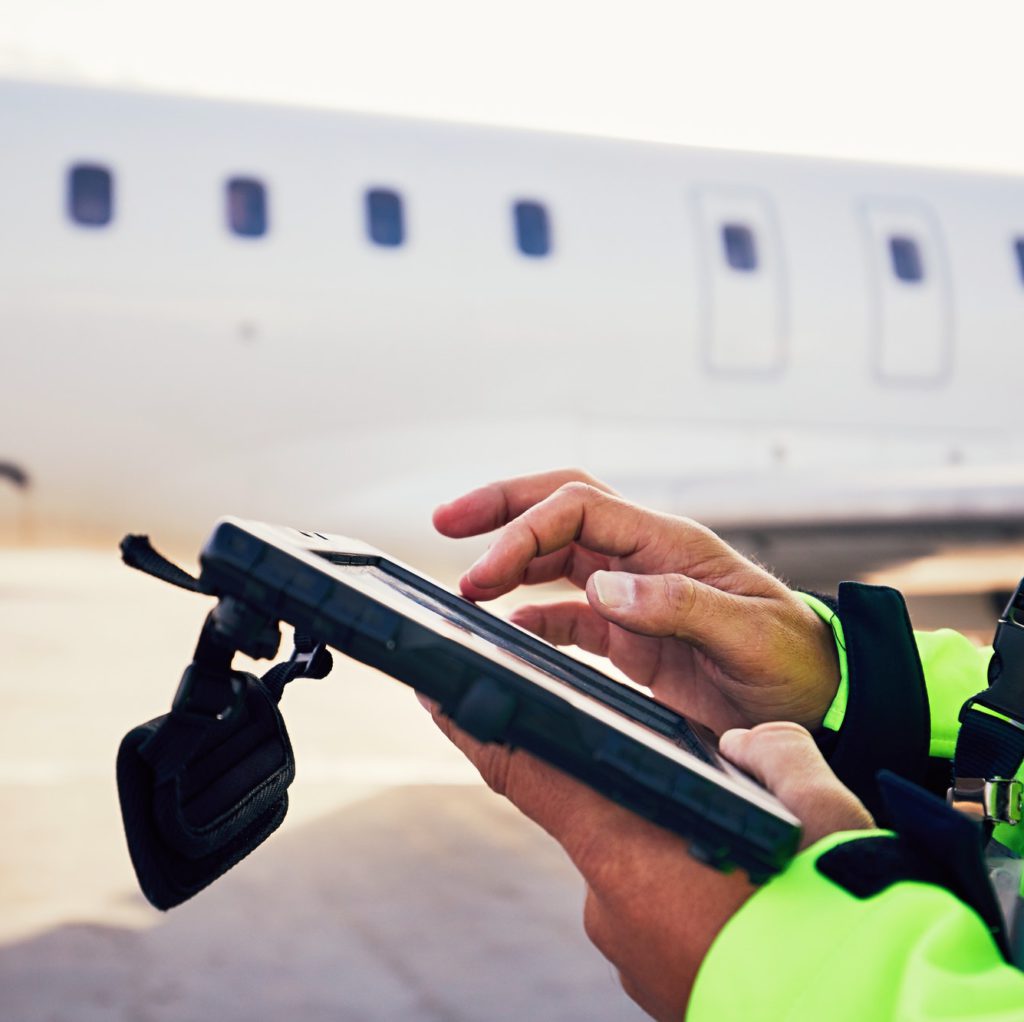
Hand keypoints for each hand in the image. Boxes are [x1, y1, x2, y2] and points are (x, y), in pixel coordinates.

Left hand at [424, 705, 872, 1021]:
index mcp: (630, 849)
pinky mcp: (652, 985)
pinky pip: (654, 917)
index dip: (475, 729)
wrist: (867, 1016)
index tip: (437, 693)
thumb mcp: (817, 810)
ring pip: (637, 871)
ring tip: (750, 876)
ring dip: (676, 858)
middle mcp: (610, 904)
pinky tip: (742, 911)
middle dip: (642, 803)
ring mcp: (629, 953)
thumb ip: (771, 756)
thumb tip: (746, 748)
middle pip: (601, 820)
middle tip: (718, 817)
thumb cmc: (838, 919)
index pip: (529, 772)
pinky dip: (684, 902)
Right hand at [434, 468, 839, 732]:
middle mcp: (645, 558)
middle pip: (562, 509)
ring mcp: (635, 593)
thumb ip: (680, 605)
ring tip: (467, 585)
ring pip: (558, 556)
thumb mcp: (748, 635)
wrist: (822, 701)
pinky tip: (511, 628)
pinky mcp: (631, 633)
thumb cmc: (796, 663)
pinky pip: (570, 612)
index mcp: (670, 544)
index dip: (524, 531)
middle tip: (446, 522)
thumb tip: (604, 587)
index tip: (483, 572)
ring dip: (510, 561)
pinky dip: (534, 615)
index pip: (580, 509)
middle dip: (503, 508)